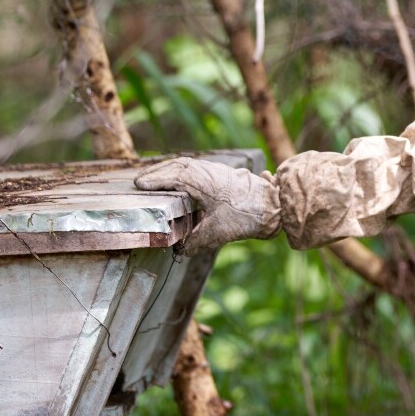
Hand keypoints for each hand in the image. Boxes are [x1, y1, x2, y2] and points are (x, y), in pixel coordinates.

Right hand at [135, 158, 278, 253]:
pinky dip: (183, 172)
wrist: (275, 204)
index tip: (138, 186)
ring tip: (156, 179)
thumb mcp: (216, 233)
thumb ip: (194, 241)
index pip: (171, 177)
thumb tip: (179, 250)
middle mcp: (206, 170)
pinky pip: (196, 168)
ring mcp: (215, 170)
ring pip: (186, 165)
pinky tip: (181, 182)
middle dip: (157, 173)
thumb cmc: (245, 215)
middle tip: (141, 181)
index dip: (153, 181)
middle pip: (176, 166)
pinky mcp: (223, 174)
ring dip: (170, 171)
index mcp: (200, 180)